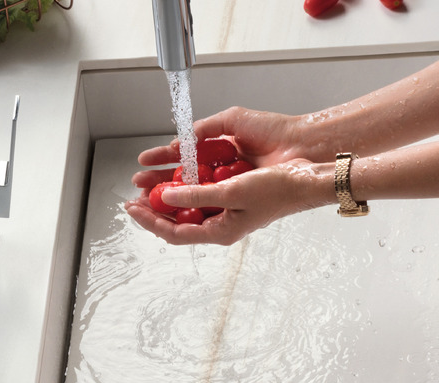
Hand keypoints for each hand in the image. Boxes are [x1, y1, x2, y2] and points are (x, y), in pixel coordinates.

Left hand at [125, 159, 333, 244]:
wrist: (307, 179)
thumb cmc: (278, 189)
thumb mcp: (232, 191)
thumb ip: (197, 194)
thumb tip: (166, 196)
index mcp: (221, 231)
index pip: (174, 233)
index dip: (150, 222)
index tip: (132, 208)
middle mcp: (220, 224)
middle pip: (177, 221)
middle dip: (154, 208)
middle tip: (134, 195)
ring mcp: (226, 211)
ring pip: (187, 206)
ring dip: (167, 195)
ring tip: (149, 183)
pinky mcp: (231, 196)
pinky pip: (202, 193)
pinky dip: (187, 184)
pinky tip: (177, 174)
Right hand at [133, 107, 304, 188]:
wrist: (300, 144)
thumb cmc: (273, 131)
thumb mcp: (232, 121)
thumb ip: (204, 129)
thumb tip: (178, 143)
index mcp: (217, 154)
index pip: (181, 159)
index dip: (160, 161)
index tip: (142, 162)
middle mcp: (220, 176)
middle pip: (180, 183)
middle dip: (156, 185)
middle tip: (137, 186)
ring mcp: (228, 192)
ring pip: (189, 198)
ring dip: (165, 198)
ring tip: (145, 198)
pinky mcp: (237, 203)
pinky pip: (207, 206)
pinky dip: (188, 205)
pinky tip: (173, 202)